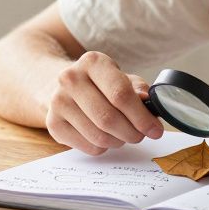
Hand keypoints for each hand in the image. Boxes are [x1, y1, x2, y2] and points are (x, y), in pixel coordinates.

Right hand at [44, 51, 164, 154]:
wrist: (63, 86)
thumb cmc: (100, 84)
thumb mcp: (120, 77)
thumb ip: (137, 89)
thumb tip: (148, 102)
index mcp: (93, 62)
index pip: (120, 94)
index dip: (141, 116)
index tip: (155, 130)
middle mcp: (71, 79)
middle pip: (108, 118)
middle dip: (132, 133)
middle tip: (141, 135)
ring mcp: (58, 102)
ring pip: (99, 136)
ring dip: (119, 141)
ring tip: (123, 135)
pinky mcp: (53, 124)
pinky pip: (88, 146)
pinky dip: (104, 147)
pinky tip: (105, 137)